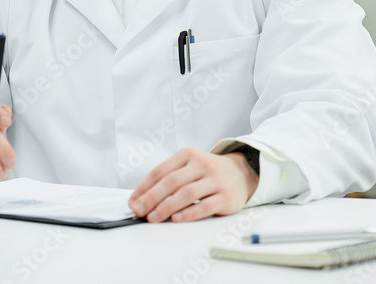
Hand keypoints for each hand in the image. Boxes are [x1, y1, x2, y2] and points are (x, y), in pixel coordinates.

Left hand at [127, 148, 257, 222]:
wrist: (242, 172)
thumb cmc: (207, 172)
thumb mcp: (189, 166)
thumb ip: (169, 179)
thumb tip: (143, 199)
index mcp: (187, 155)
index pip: (160, 171)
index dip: (144, 187)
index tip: (133, 201)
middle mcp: (201, 165)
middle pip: (171, 182)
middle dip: (151, 198)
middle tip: (139, 211)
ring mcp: (215, 180)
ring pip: (187, 193)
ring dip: (167, 207)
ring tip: (153, 218)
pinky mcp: (226, 197)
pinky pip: (205, 206)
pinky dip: (189, 213)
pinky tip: (177, 219)